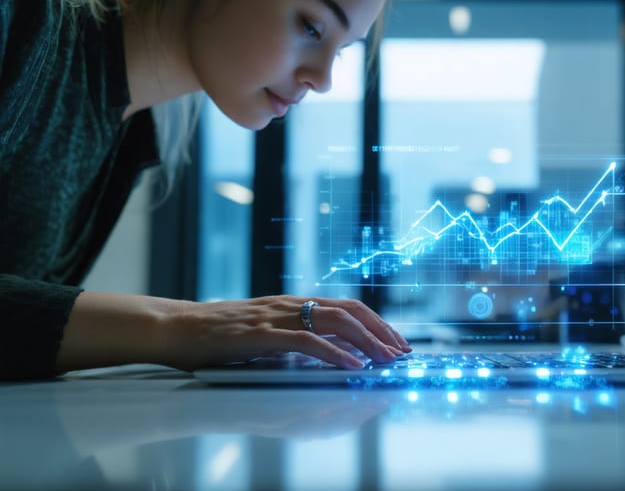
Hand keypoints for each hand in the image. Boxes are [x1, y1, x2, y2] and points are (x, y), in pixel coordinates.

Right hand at [58, 292, 411, 372]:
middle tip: (401, 353)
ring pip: (334, 321)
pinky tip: (351, 367)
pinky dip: (333, 353)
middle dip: (380, 331)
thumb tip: (327, 352)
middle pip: (348, 310)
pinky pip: (306, 341)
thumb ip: (293, 337)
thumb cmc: (219, 335)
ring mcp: (277, 317)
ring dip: (365, 341)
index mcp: (292, 303)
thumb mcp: (264, 332)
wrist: (178, 328)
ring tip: (385, 360)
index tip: (396, 340)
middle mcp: (290, 305)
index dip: (375, 321)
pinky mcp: (262, 334)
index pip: (345, 306)